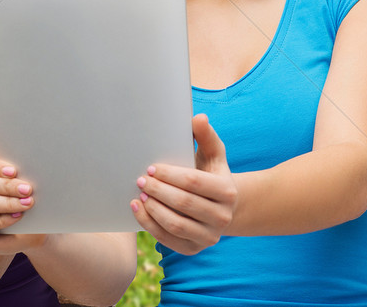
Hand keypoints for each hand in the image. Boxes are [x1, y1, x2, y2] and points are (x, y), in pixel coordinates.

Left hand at [130, 115, 236, 254]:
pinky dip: (150, 225)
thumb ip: (205, 135)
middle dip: (158, 191)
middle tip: (140, 180)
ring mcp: (209, 237)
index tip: (151, 168)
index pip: (194, 182)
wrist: (220, 206)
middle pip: (183, 203)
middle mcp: (222, 218)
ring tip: (138, 195)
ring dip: (152, 210)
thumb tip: (198, 118)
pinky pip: (169, 240)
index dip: (170, 175)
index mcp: (227, 192)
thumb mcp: (212, 153)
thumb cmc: (210, 172)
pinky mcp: (194, 249)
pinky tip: (138, 210)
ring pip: (175, 224)